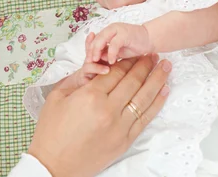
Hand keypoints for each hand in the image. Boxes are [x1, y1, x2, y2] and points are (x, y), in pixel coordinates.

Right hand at [28, 55, 170, 176]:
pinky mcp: (125, 140)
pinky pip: (145, 117)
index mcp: (89, 96)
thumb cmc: (51, 131)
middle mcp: (108, 110)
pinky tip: (164, 90)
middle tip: (154, 55)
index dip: (127, 60)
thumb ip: (76, 78)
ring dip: (157, 79)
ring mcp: (119, 126)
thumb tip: (95, 68)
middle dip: (145, 65)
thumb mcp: (56, 96)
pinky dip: (157, 102)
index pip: (115, 72)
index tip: (135, 53)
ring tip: (166, 66)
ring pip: (144, 97)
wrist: (54, 164)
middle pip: (133, 81)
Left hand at [85, 23, 154, 64]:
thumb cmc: (134, 45)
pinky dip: (111, 53)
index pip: (94, 40)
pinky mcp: (124, 33)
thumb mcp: (118, 51)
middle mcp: (111, 28)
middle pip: (96, 39)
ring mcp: (117, 29)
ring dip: (97, 51)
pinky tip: (111, 61)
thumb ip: (108, 52)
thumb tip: (98, 58)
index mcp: (108, 32)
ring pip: (102, 39)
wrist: (150, 39)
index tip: (88, 61)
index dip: (90, 50)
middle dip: (91, 51)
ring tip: (97, 61)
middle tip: (90, 61)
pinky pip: (114, 44)